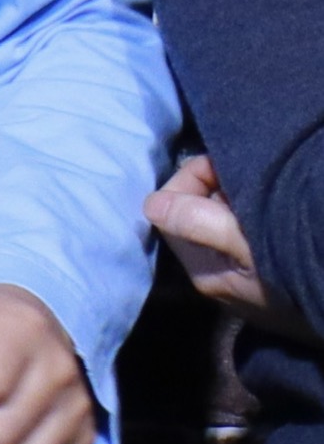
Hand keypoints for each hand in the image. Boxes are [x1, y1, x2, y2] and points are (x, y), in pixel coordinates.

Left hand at [146, 154, 318, 345]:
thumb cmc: (293, 271)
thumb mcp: (245, 244)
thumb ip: (197, 222)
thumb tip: (149, 204)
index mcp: (203, 270)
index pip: (169, 210)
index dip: (191, 180)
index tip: (222, 166)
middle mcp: (212, 275)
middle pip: (190, 214)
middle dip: (210, 186)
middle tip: (244, 176)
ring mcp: (236, 278)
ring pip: (213, 221)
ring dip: (230, 198)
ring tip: (259, 190)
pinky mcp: (258, 277)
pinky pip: (236, 234)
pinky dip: (245, 215)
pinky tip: (267, 210)